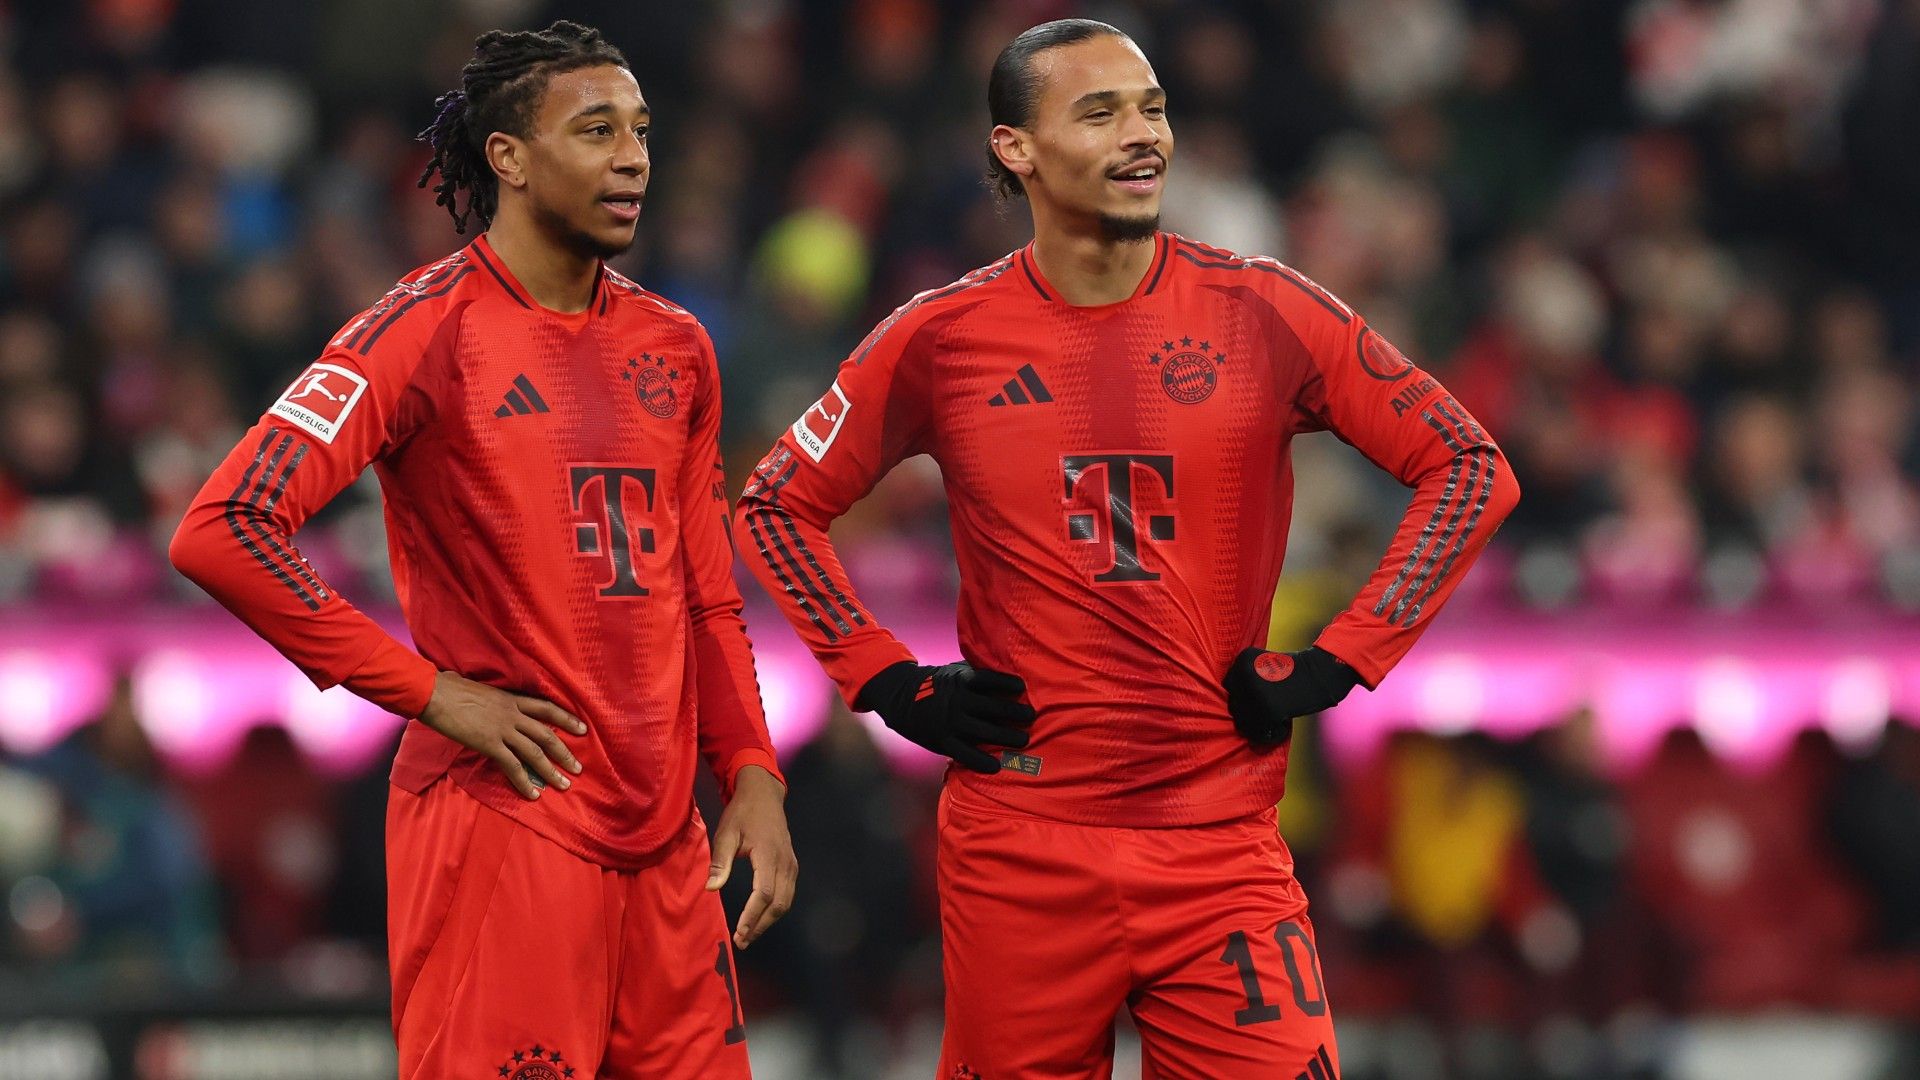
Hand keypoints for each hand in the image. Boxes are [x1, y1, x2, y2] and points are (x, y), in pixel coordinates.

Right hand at [417, 671, 584, 798]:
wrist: (435, 693)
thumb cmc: (452, 689)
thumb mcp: (483, 692)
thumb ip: (496, 702)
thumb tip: (496, 709)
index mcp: (511, 699)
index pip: (546, 708)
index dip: (566, 719)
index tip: (582, 728)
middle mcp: (512, 714)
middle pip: (546, 734)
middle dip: (564, 752)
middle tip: (578, 768)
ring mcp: (502, 729)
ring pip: (534, 752)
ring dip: (551, 770)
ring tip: (564, 785)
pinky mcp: (489, 744)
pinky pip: (512, 765)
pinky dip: (523, 781)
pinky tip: (532, 794)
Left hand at [705, 765, 795, 948]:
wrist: (764, 795)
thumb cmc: (742, 813)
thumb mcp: (726, 832)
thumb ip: (721, 861)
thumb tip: (712, 888)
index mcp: (769, 855)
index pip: (764, 893)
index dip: (752, 915)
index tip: (739, 932)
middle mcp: (785, 863)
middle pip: (779, 903)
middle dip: (760, 925)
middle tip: (742, 941)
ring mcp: (791, 865)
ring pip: (785, 901)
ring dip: (768, 921)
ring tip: (748, 934)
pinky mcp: (791, 865)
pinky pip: (787, 894)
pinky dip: (774, 910)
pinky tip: (759, 917)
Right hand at [857, 661, 1035, 772]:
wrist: (902, 698)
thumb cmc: (938, 683)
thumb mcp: (954, 672)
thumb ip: (977, 673)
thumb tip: (1009, 676)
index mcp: (961, 680)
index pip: (988, 680)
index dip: (1007, 684)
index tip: (1022, 689)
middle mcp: (957, 701)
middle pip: (993, 708)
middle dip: (1016, 713)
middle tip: (1030, 716)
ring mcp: (950, 722)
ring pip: (985, 732)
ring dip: (1008, 737)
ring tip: (1023, 739)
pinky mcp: (943, 741)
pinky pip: (966, 754)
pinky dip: (982, 762)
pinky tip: (997, 765)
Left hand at [1223, 647, 1359, 745]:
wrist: (1320, 674)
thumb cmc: (1292, 672)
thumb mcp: (1262, 664)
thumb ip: (1245, 678)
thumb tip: (1233, 705)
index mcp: (1243, 660)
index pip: (1229, 686)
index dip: (1244, 696)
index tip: (1261, 698)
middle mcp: (1245, 675)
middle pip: (1234, 705)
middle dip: (1249, 712)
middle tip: (1270, 711)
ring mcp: (1256, 693)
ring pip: (1243, 721)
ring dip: (1256, 726)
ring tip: (1274, 720)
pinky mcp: (1269, 710)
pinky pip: (1258, 732)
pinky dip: (1269, 735)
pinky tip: (1283, 725)